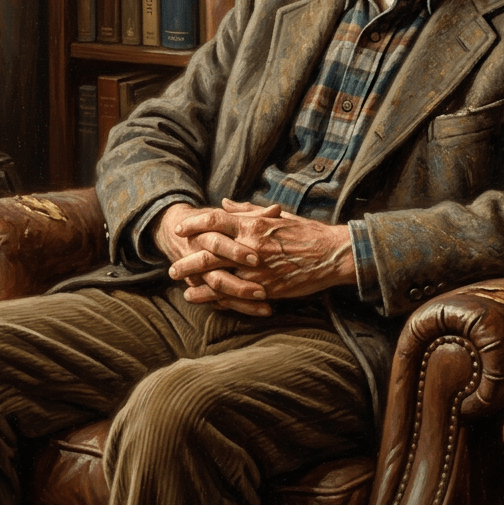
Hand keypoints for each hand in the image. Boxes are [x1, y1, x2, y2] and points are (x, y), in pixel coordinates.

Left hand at [170, 198, 355, 310]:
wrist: (331, 254)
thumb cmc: (305, 231)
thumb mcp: (276, 215)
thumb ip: (247, 211)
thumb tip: (224, 203)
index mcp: (253, 225)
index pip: (214, 221)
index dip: (194, 224)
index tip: (180, 229)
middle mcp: (251, 247)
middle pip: (209, 253)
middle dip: (188, 260)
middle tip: (172, 266)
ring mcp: (258, 270)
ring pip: (219, 278)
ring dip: (199, 284)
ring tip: (184, 288)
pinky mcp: (266, 289)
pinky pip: (237, 296)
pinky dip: (219, 299)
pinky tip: (207, 301)